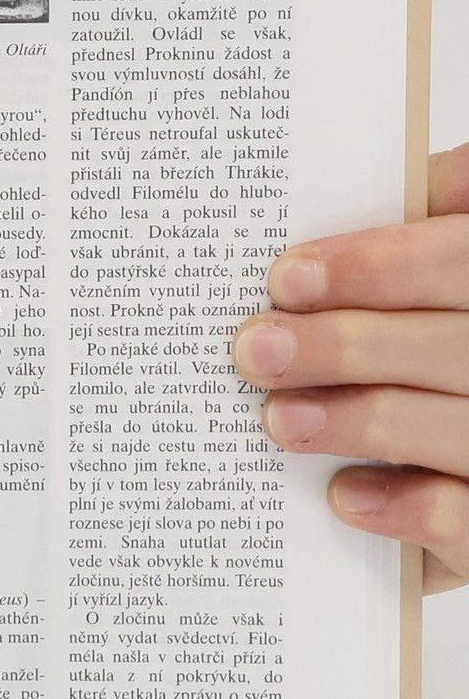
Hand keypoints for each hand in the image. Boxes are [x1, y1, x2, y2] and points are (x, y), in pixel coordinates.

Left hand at [234, 144, 468, 593]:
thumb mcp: (443, 276)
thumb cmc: (443, 348)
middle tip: (252, 349)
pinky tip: (344, 495)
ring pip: (457, 428)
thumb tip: (405, 177)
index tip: (287, 276)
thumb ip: (438, 223)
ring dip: (358, 421)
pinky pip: (465, 520)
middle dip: (345, 345)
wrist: (465, 472)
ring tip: (277, 420)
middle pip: (456, 348)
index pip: (463, 261)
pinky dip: (404, 507)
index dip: (380, 266)